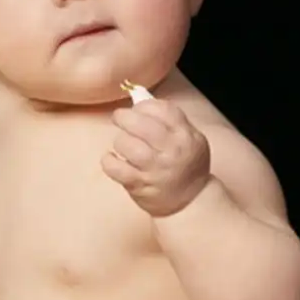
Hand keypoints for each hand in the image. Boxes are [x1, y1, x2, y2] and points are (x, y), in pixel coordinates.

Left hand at [100, 98, 213, 217]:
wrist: (190, 202)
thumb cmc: (186, 166)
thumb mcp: (189, 139)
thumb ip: (169, 120)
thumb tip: (139, 98)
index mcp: (186, 136)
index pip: (163, 110)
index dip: (145, 105)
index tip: (137, 108)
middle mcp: (172, 151)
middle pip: (141, 124)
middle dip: (124, 117)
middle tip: (119, 118)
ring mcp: (155, 169)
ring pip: (126, 144)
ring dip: (119, 140)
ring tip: (122, 144)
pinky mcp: (139, 185)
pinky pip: (115, 168)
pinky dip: (108, 161)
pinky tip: (112, 159)